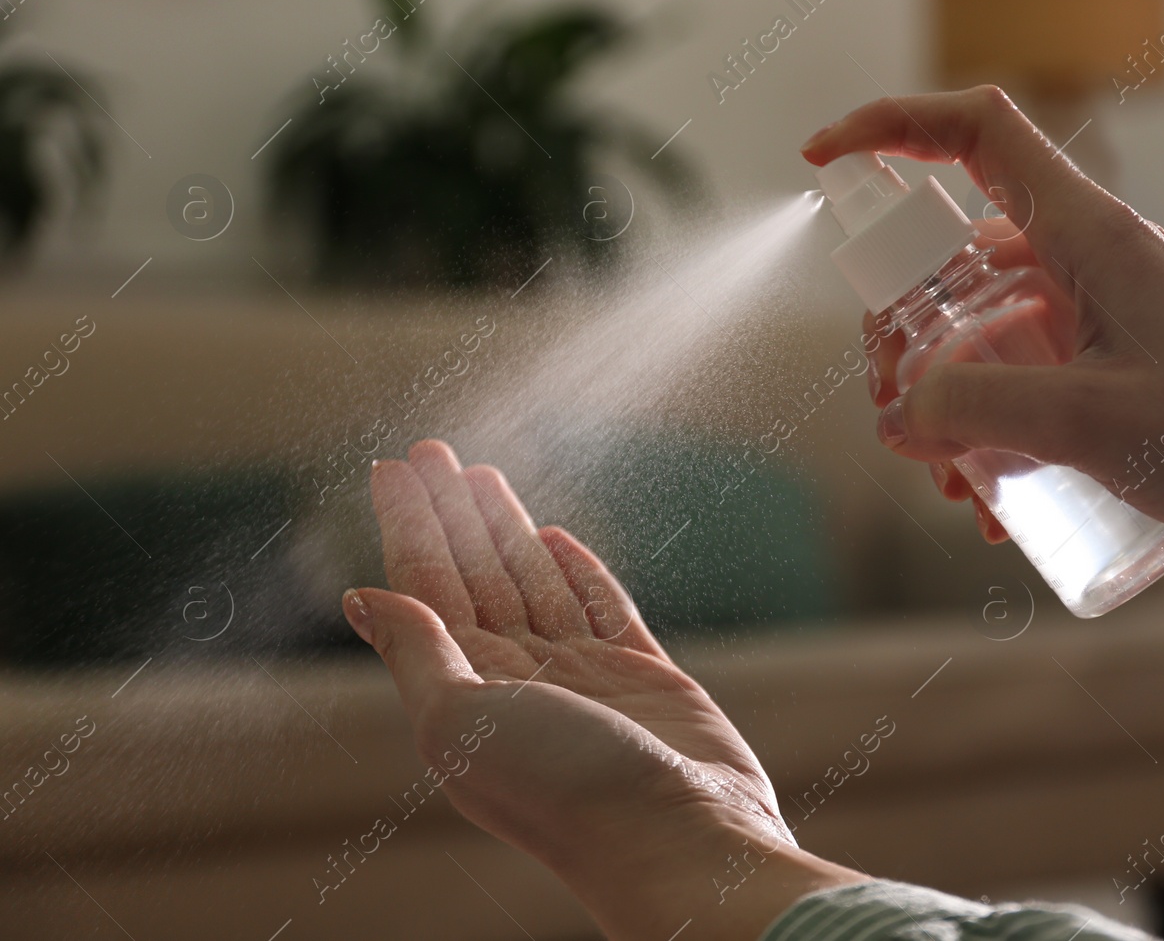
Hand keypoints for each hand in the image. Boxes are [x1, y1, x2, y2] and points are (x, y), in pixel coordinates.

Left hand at [343, 440, 861, 940]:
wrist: (676, 839)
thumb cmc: (563, 789)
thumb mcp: (461, 720)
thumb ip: (417, 652)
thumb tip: (359, 597)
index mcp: (466, 689)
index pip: (426, 586)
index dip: (407, 525)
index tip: (393, 468)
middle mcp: (518, 679)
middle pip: (473, 576)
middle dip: (449, 514)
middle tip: (432, 451)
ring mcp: (581, 676)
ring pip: (531, 582)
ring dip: (504, 529)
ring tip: (481, 476)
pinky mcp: (641, 677)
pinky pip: (601, 606)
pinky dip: (577, 568)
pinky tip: (555, 536)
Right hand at [803, 87, 1163, 696]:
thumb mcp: (1088, 424)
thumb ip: (976, 411)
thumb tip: (895, 413)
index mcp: (1086, 234)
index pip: (976, 132)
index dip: (891, 127)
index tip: (824, 164)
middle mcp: (1087, 259)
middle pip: (954, 256)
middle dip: (903, 333)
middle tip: (894, 411)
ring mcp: (1100, 312)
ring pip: (983, 329)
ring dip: (948, 400)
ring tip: (956, 487)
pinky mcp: (1113, 363)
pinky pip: (1023, 375)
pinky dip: (992, 428)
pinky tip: (995, 505)